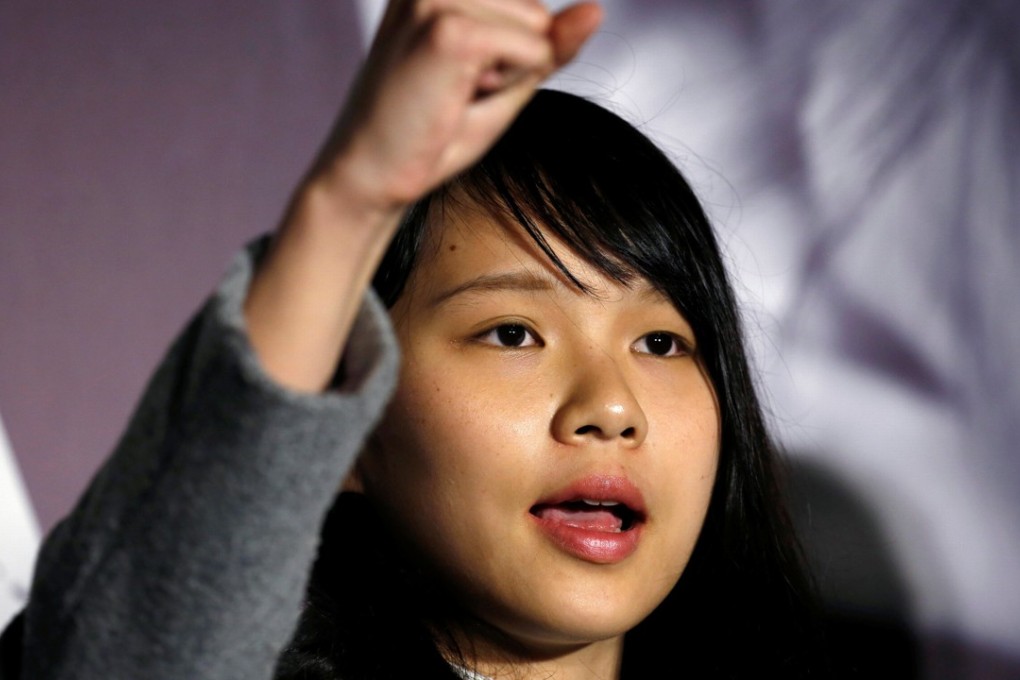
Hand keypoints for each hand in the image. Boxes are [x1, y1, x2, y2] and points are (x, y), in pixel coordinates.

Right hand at [245, 0, 600, 391]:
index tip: (458, 76)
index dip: (513, 52)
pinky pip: (533, 54)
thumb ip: (548, 43)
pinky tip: (454, 100)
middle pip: (538, 13)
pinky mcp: (450, 32)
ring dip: (510, 76)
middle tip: (453, 91)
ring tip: (452, 95)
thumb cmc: (426, 132)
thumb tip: (595, 11)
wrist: (369, 176)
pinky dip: (508, 89)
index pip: (527, 6)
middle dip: (515, 60)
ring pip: (539, 31)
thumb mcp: (501, 79)